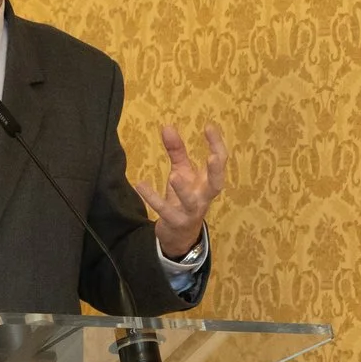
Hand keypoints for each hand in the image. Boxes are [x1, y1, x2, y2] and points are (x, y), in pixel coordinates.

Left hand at [131, 123, 227, 259]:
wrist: (179, 234)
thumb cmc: (184, 197)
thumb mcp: (182, 172)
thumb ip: (176, 151)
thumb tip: (167, 126)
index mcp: (208, 182)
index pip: (220, 161)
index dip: (217, 145)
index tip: (209, 127)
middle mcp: (203, 197)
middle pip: (216, 185)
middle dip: (216, 171)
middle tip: (213, 157)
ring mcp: (191, 211)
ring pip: (191, 202)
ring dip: (183, 189)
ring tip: (174, 175)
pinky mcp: (175, 221)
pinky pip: (165, 210)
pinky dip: (153, 198)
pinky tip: (140, 185)